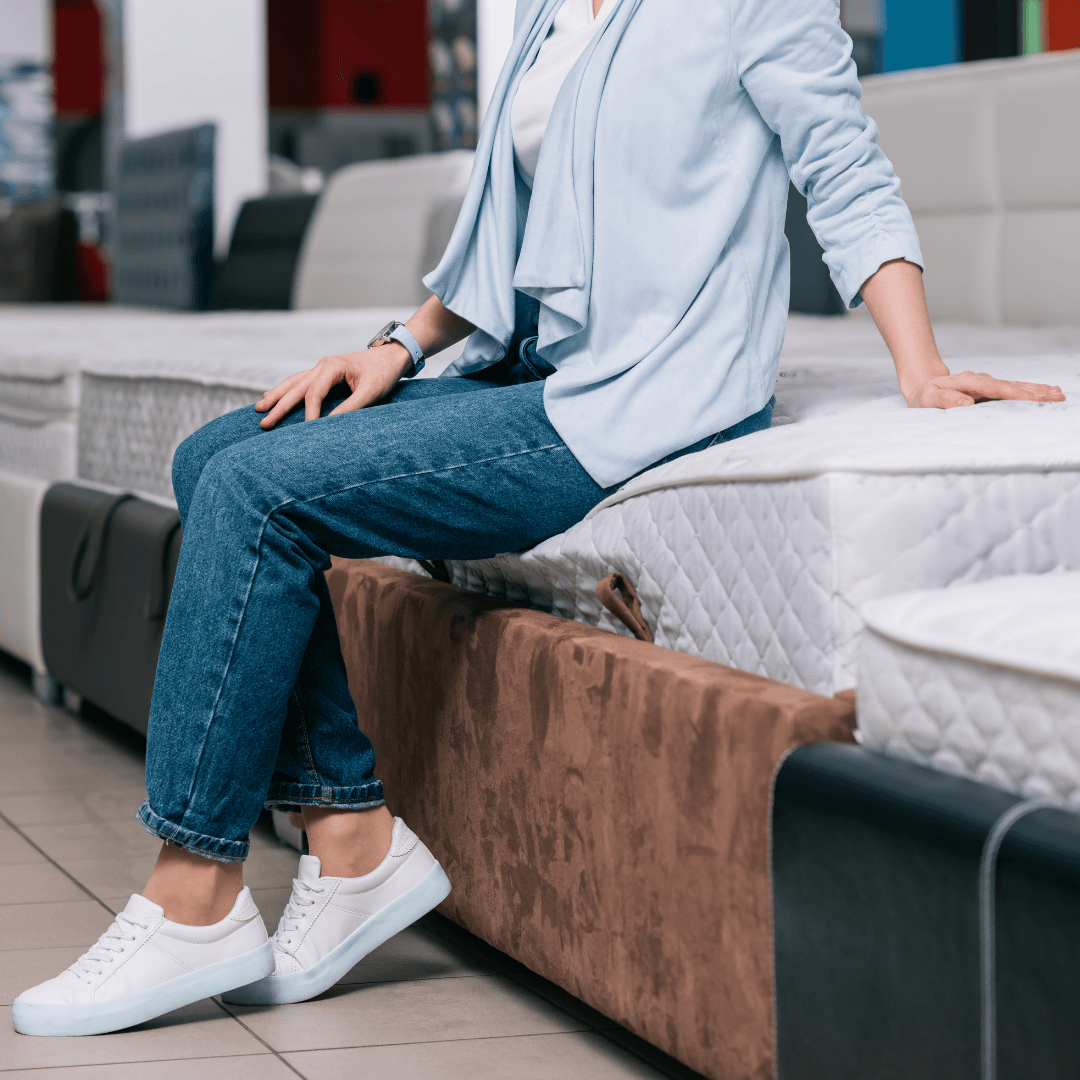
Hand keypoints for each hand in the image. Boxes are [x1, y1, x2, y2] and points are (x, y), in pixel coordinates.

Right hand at [254, 343, 412, 429]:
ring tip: (260, 408)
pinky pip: (300, 382)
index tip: (307, 429)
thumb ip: (351, 407)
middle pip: (296, 387)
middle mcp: (323, 365)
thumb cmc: (384, 373)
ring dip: (277, 395)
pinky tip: (275, 396)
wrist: (392, 356)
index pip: (314, 393)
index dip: (309, 413)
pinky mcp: (325, 373)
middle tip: (264, 422)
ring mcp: (322, 368)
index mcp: (332, 367)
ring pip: (294, 382)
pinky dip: (287, 390)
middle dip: (279, 406)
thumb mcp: (371, 392)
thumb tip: (330, 424)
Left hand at [904, 370, 1065, 409]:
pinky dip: (1030, 390)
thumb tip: (967, 402)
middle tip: (1057, 397)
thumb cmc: (925, 396)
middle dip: (1035, 392)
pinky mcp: (990, 390)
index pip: (997, 389)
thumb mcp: (928, 399)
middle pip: (1012, 387)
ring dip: (1037, 390)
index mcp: (970, 383)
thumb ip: (945, 400)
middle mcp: (982, 381)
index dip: (1016, 394)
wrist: (924, 386)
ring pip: (1016, 386)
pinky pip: (1013, 389)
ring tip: (1058, 393)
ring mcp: (988, 384)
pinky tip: (1046, 391)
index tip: (1035, 398)